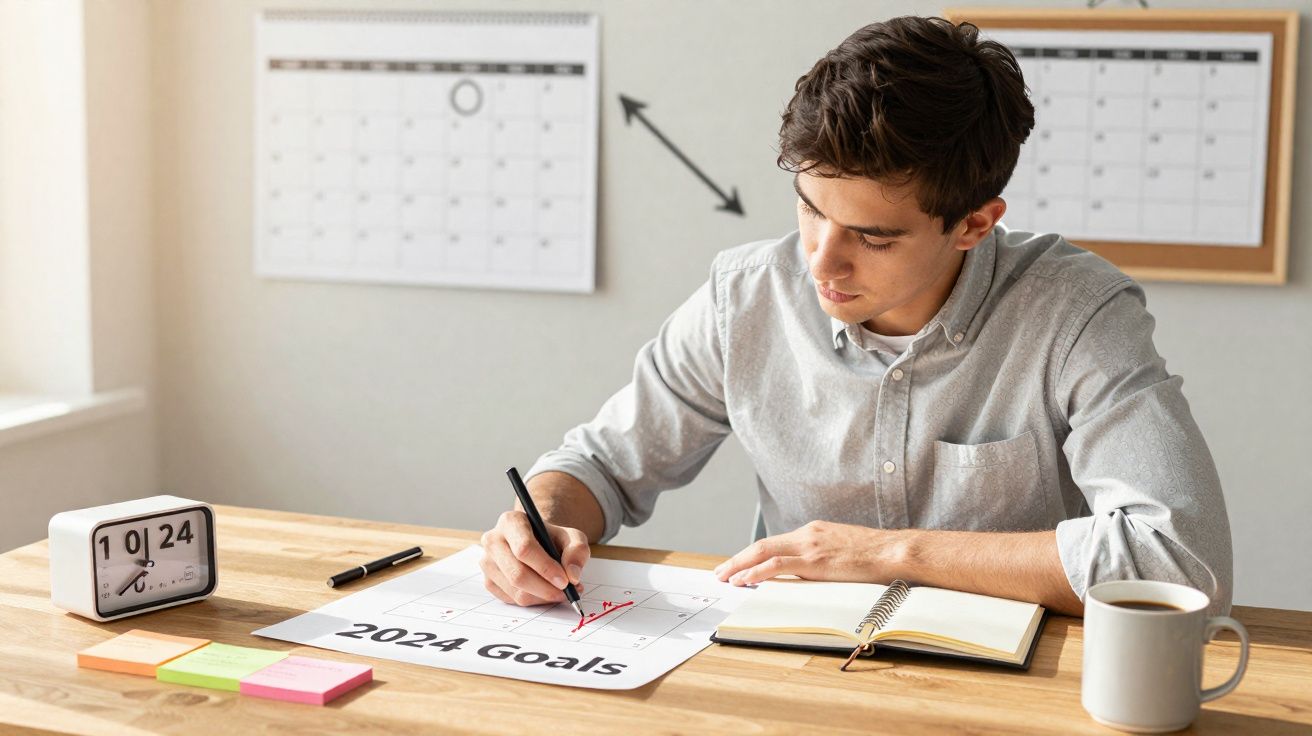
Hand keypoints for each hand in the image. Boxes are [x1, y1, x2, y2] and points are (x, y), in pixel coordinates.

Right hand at [480, 510, 589, 606]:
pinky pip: (511, 600)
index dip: (545, 568)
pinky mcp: (488, 581)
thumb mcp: (572, 536)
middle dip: (545, 588)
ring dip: (542, 597)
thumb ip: (577, 551)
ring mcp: (487, 562)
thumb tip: (573, 576)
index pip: (524, 548)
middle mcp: (493, 540)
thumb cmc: (552, 538)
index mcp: (511, 521)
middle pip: (517, 574)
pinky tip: (545, 592)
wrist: (537, 542)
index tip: (565, 581)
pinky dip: (533, 601)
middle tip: (566, 593)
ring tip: (561, 592)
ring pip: (515, 591)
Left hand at [713, 520, 904, 585]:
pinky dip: (756, 572)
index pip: (774, 543)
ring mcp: (810, 545)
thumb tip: (809, 574)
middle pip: (762, 545)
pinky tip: (744, 579)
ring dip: (740, 566)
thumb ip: (822, 558)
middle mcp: (807, 534)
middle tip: (720, 572)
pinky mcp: (814, 560)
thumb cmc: (874, 557)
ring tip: (725, 578)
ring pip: (764, 553)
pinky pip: (777, 566)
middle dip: (737, 559)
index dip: (751, 554)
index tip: (737, 564)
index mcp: (813, 532)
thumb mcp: (842, 551)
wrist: (894, 551)